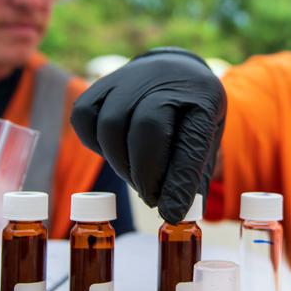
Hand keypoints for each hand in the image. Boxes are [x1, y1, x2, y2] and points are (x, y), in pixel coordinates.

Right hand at [71, 48, 226, 222]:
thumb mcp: (206, 142)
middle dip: (145, 174)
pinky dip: (95, 143)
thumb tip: (176, 216)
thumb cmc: (190, 118)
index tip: (172, 214)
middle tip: (151, 198)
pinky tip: (115, 152)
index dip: (180, 181)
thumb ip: (192, 177)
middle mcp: (167, 79)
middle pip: (147, 128)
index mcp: (204, 96)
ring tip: (136, 176)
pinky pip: (85, 116)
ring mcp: (130, 76)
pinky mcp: (101, 82)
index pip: (191, 140)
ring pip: (111, 124)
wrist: (174, 74)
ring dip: (120, 163)